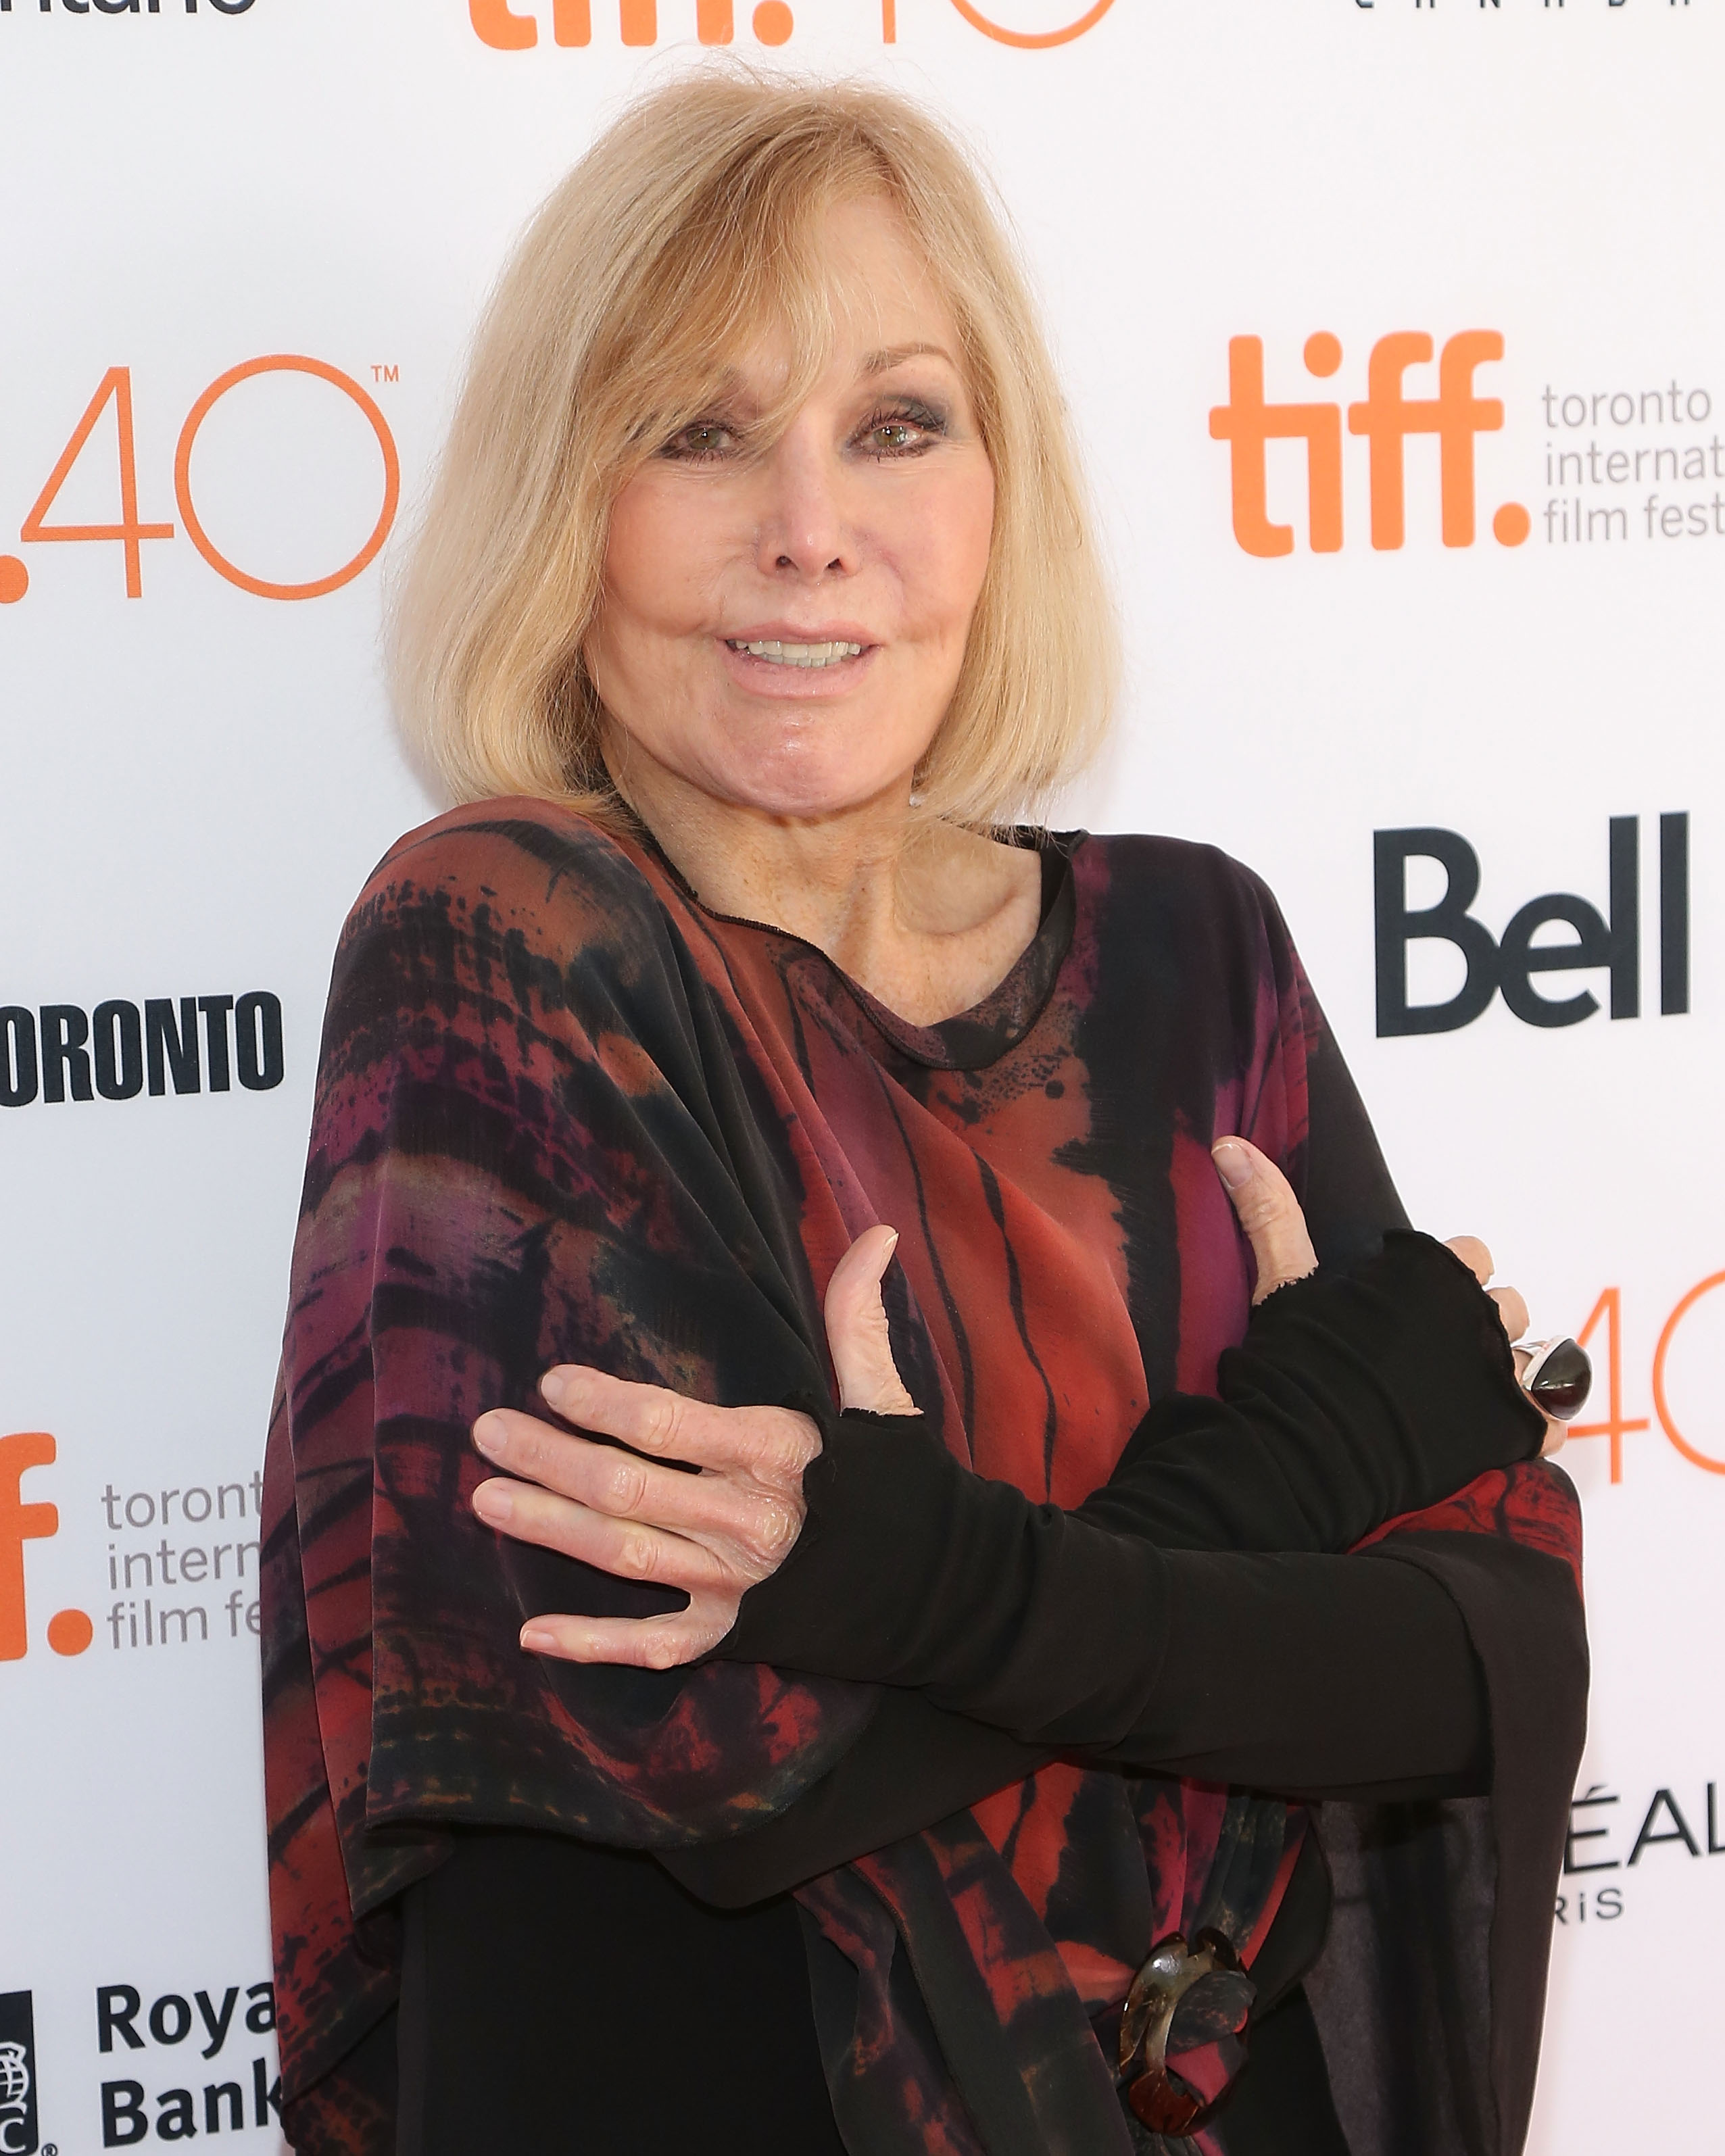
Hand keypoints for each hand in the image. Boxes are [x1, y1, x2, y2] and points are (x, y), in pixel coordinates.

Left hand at [469, 1225, 915, 1668]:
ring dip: (549, 1528)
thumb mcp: (882, 1400)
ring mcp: (737, 1587)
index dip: (604, 1403)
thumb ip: (857, 1318)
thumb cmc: (905, 1487)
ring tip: (484, 1498)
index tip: (552, 1381)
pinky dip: (593, 1645)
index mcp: (777, 1456)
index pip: (670, 1425)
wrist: (949, 1592)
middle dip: (549, 1459)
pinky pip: (653, 1648)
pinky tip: (533, 1634)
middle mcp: (748, 1523)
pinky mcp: (735, 1638)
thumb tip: (878, 1234)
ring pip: (624, 1557)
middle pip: (628, 1489)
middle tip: (485, 1431)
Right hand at [1210, 1136, 1564, 1456]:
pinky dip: (1531, 1426)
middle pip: (1507, 1305)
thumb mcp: (1282, 1283)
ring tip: (1459, 1397)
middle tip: (1430, 1356)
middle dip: (1478, 1323)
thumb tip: (1231, 1145)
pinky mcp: (1513, 1430)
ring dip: (1505, 1372)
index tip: (1409, 1308)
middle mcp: (1480, 1315)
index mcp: (1434, 1274)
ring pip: (1531, 1358)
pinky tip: (1494, 1432)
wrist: (1309, 1455)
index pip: (1470, 1255)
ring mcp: (1501, 1374)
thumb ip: (1270, 1211)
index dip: (1441, 1280)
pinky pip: (1550, 1419)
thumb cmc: (1297, 1366)